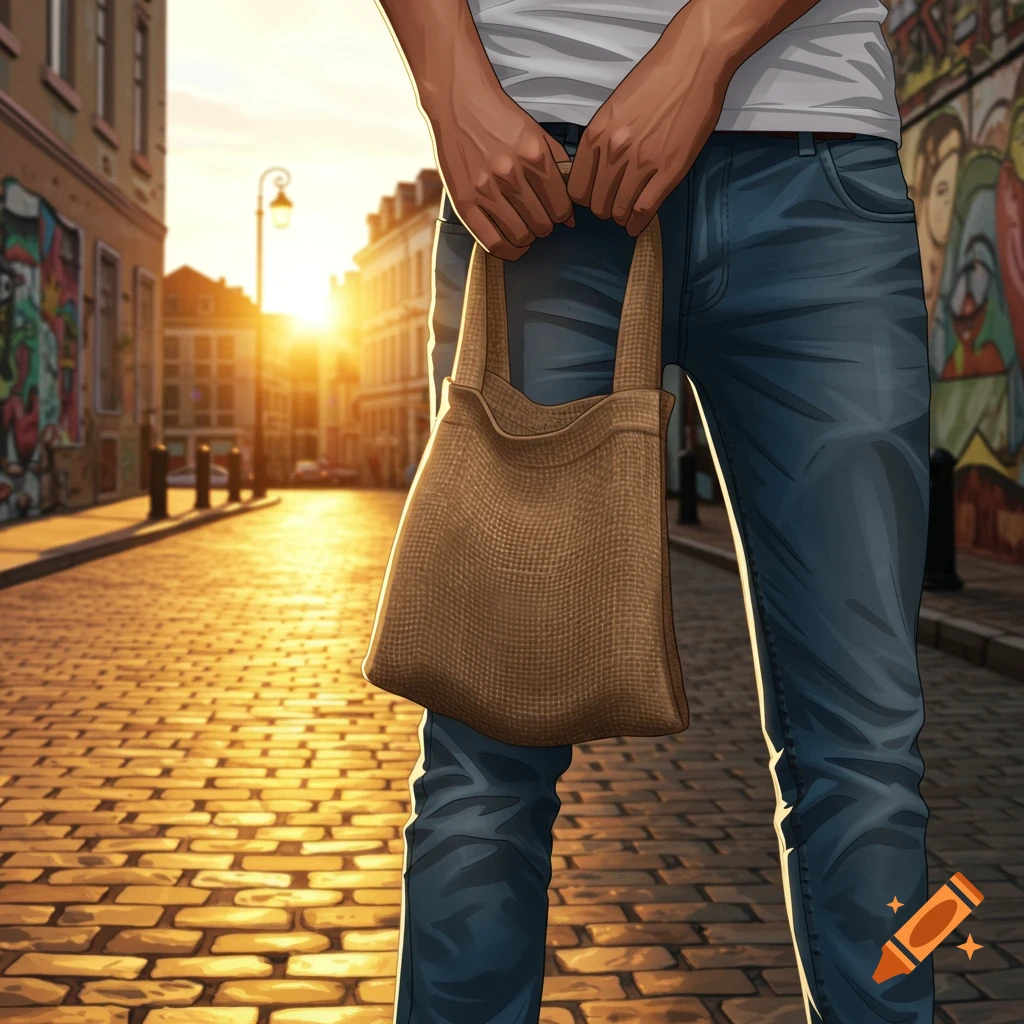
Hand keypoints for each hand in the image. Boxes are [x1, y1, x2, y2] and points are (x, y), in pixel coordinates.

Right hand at [430, 87, 575, 259]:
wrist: (457, 102)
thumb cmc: (499, 118)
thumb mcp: (537, 134)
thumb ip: (558, 169)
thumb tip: (570, 215)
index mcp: (534, 156)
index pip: (560, 208)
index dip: (562, 216)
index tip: (555, 214)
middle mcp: (512, 174)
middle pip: (542, 225)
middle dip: (545, 227)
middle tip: (539, 220)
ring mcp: (486, 189)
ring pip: (521, 236)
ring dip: (528, 238)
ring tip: (525, 231)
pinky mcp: (464, 201)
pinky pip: (492, 241)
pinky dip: (507, 251)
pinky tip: (512, 247)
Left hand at [567, 22, 732, 236]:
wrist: (693, 63)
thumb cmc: (655, 80)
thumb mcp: (614, 108)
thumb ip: (602, 139)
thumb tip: (596, 168)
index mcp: (597, 135)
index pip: (577, 187)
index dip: (584, 199)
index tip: (593, 198)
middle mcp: (615, 152)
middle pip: (597, 203)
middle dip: (604, 209)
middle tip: (613, 206)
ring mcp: (642, 163)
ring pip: (620, 210)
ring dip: (622, 217)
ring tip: (627, 214)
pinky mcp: (669, 171)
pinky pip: (645, 209)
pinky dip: (638, 224)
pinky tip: (637, 226)